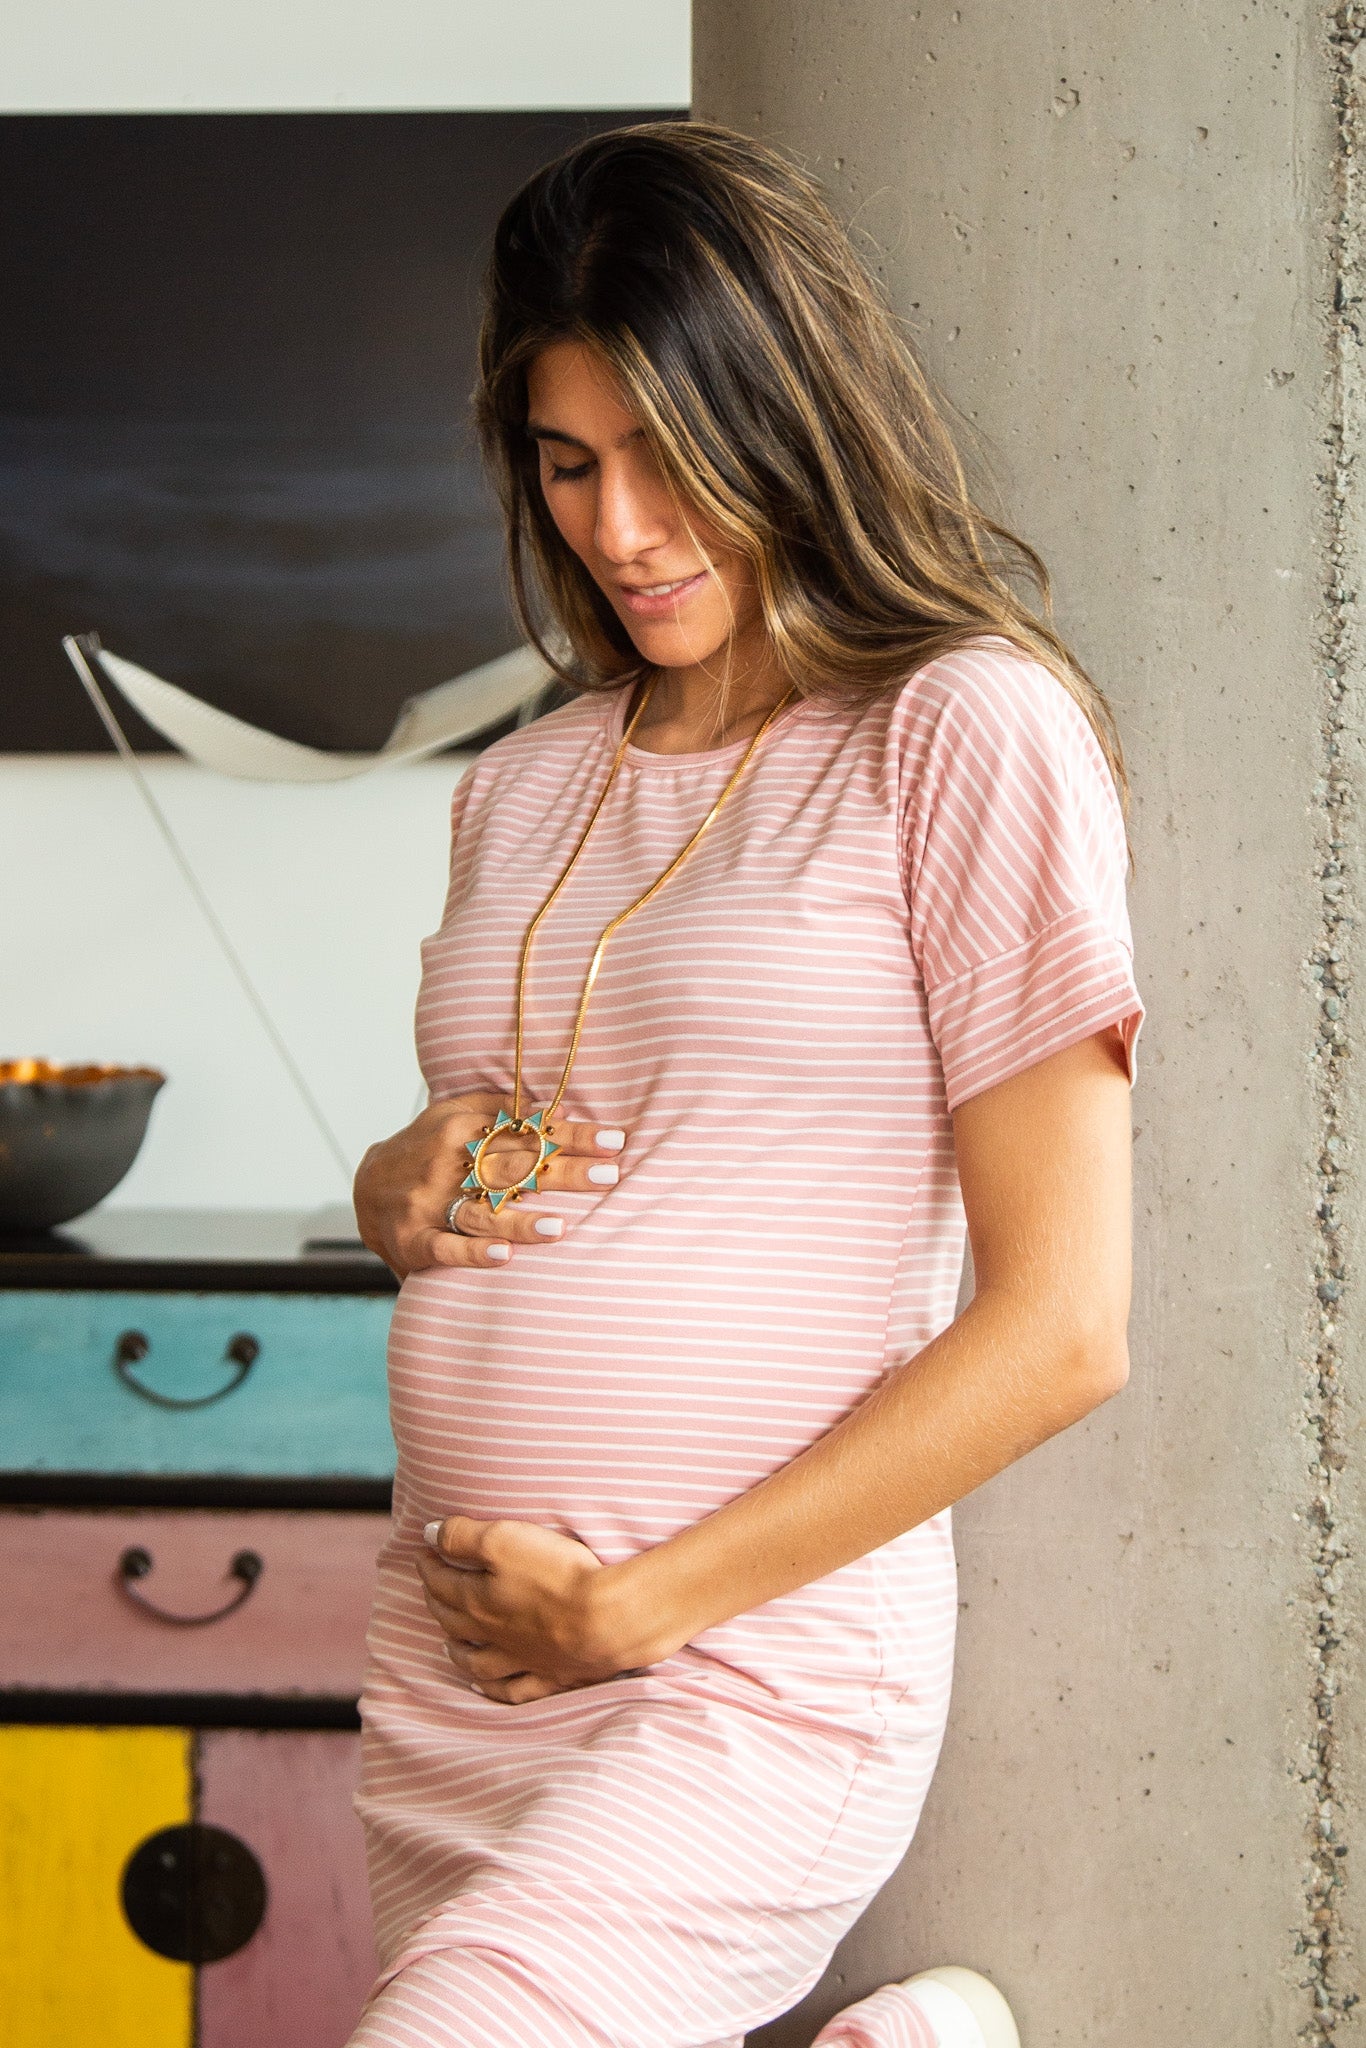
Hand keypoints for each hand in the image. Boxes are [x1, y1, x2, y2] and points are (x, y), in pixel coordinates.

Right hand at [353, 1093, 626, 1278]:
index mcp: (463, 1129)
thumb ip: (504, 1111)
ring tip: (561, 1228)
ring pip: (482, 1212)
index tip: (615, 1141)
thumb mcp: (457, 1115)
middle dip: (565, 1172)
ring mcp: (430, 1203)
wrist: (365, 1187)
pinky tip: (503, 1258)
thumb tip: (561, 1106)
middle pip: (514, 1169)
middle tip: (610, 1176)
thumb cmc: (426, 1148)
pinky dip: (472, 1254)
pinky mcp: (414, 1240)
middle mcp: (448, 1164)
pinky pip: (445, 1248)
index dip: (573, 1135)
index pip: (528, 1132)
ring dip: (522, 1222)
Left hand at [417, 1515, 663, 1702]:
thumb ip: (463, 1536)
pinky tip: (482, 1687)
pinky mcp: (548, 1676)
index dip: (429, 1563)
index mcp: (477, 1601)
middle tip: (432, 1585)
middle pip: (454, 1619)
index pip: (442, 1581)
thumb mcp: (505, 1539)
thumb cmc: (556, 1574)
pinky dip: (492, 1690)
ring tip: (448, 1642)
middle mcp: (492, 1634)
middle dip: (437, 1600)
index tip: (424, 1549)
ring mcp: (519, 1660)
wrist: (605, 1620)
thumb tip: (428, 1535)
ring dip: (457, 1650)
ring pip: (476, 1660)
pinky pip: (511, 1689)